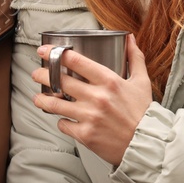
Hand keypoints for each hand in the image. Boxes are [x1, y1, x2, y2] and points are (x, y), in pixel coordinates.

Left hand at [31, 34, 153, 166]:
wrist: (147, 144)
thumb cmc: (144, 113)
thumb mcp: (142, 81)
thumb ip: (134, 57)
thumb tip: (129, 38)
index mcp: (109, 81)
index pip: (75, 61)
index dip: (54, 53)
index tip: (44, 51)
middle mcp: (97, 97)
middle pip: (59, 81)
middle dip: (42, 75)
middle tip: (36, 74)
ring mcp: (89, 116)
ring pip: (55, 104)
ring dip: (42, 100)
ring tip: (38, 98)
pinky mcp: (85, 134)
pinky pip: (64, 124)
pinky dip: (61, 121)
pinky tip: (64, 119)